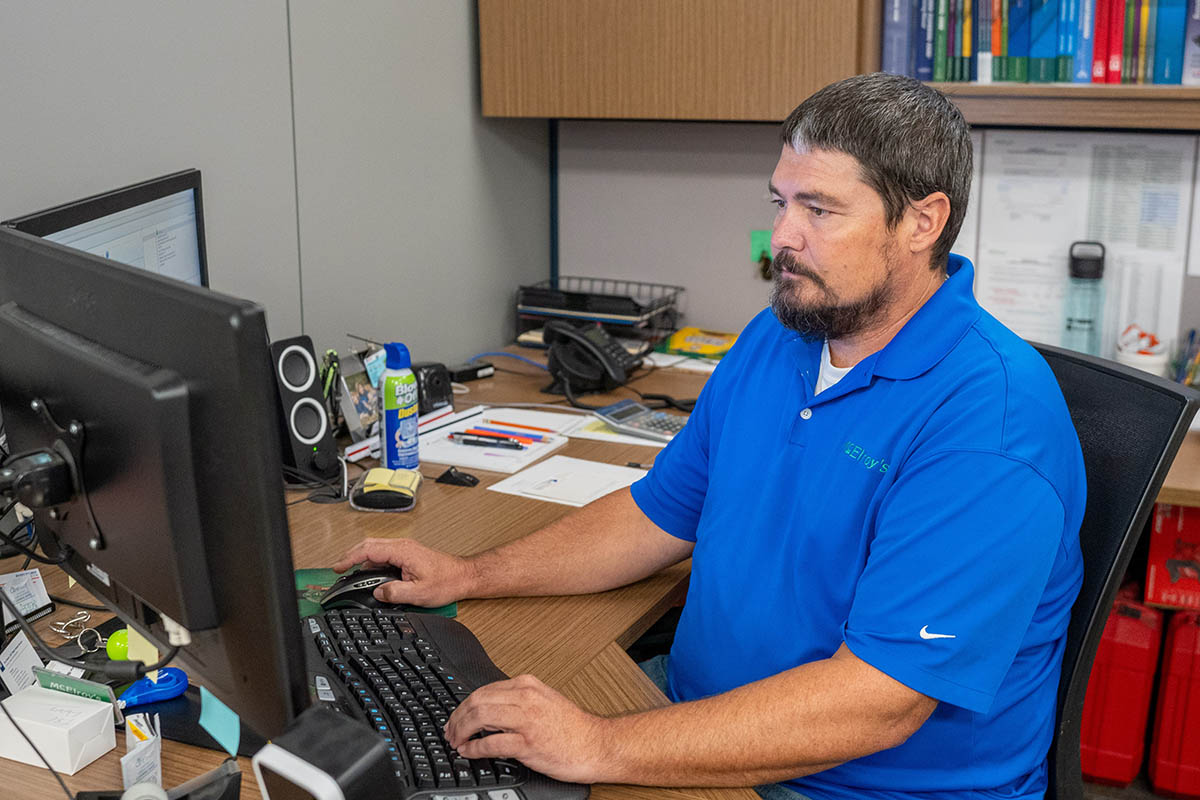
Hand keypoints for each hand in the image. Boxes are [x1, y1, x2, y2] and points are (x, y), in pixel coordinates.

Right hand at [332, 537, 474, 607]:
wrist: (463, 576)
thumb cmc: (447, 581)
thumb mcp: (419, 593)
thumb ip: (395, 593)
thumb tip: (377, 592)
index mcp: (403, 551)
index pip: (368, 550)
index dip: (350, 558)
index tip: (338, 567)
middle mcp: (403, 546)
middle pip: (369, 545)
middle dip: (351, 556)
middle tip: (338, 569)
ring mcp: (405, 549)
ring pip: (376, 549)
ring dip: (362, 559)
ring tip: (351, 573)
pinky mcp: (408, 554)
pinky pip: (384, 554)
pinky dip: (372, 562)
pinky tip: (370, 575)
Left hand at [444, 674, 609, 783]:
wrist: (596, 745)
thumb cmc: (573, 728)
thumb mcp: (544, 701)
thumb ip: (517, 701)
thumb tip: (487, 711)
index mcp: (528, 685)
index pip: (483, 690)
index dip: (464, 705)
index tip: (456, 717)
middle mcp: (526, 698)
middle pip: (477, 701)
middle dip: (457, 718)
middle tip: (450, 731)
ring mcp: (527, 720)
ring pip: (480, 717)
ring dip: (462, 731)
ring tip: (456, 741)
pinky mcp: (528, 744)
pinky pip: (491, 744)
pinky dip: (474, 748)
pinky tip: (468, 751)